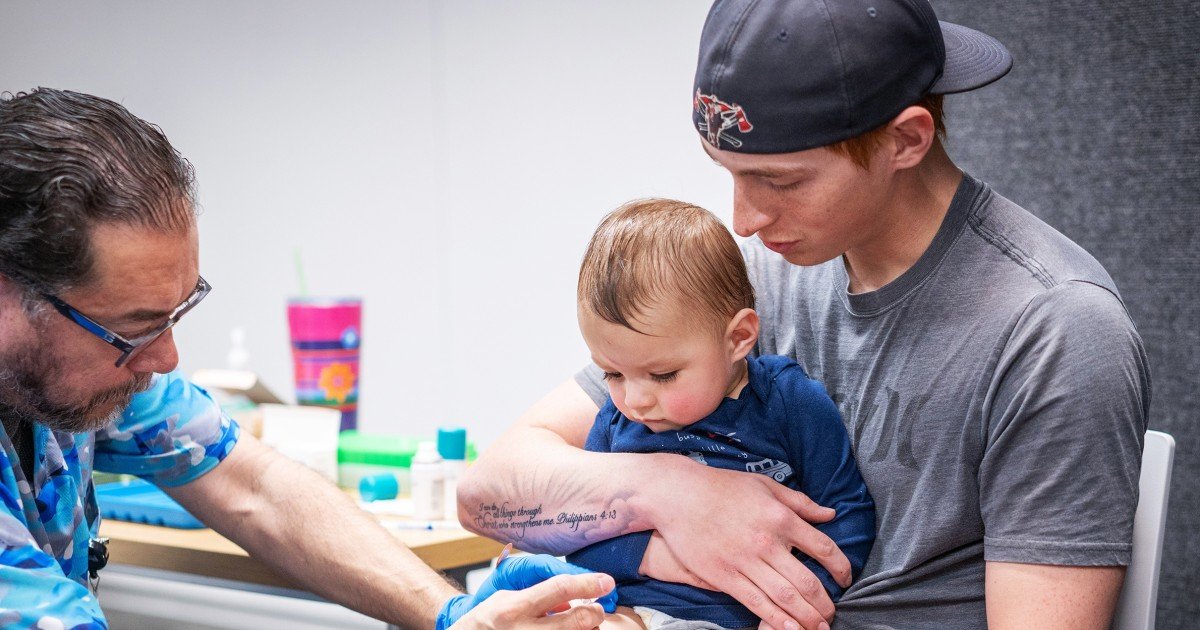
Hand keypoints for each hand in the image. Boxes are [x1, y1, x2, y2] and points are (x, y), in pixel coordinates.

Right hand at [437, 554, 617, 628]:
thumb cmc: (487, 619)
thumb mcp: (507, 598)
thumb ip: (539, 595)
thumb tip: (571, 598)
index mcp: (514, 607)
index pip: (559, 589)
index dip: (587, 584)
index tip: (607, 582)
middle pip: (574, 622)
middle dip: (594, 613)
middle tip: (598, 608)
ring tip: (583, 624)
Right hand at [644, 462, 848, 629]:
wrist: (678, 495)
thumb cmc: (722, 487)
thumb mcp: (765, 485)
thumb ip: (800, 502)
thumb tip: (829, 515)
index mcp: (781, 517)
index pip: (823, 548)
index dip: (840, 568)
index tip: (845, 579)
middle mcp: (768, 542)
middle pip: (808, 581)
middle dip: (825, 603)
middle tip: (833, 613)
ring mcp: (745, 561)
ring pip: (785, 598)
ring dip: (807, 618)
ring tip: (819, 627)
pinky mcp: (724, 576)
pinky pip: (756, 603)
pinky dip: (777, 621)